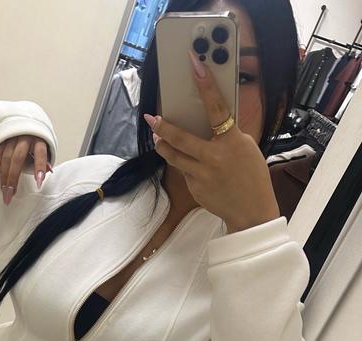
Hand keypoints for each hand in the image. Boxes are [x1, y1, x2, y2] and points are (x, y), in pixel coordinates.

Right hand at [0, 135, 52, 205]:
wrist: (25, 119)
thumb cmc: (36, 139)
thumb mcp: (44, 147)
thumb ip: (45, 160)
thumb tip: (47, 172)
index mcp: (39, 138)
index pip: (40, 154)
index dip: (39, 168)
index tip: (38, 183)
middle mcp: (25, 136)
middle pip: (18, 158)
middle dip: (13, 178)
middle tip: (10, 194)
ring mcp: (12, 136)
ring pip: (6, 157)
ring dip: (4, 175)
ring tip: (4, 190)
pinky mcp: (2, 137)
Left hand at [144, 52, 280, 232]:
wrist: (251, 210)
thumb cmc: (252, 176)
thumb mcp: (246, 147)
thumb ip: (228, 134)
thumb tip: (211, 119)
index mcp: (232, 141)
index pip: (216, 107)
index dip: (206, 85)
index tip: (195, 65)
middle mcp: (213, 157)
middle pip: (180, 137)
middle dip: (163, 126)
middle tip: (152, 117)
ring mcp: (201, 174)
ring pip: (173, 156)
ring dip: (163, 145)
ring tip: (157, 137)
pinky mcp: (194, 188)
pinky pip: (183, 171)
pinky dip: (182, 164)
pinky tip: (185, 162)